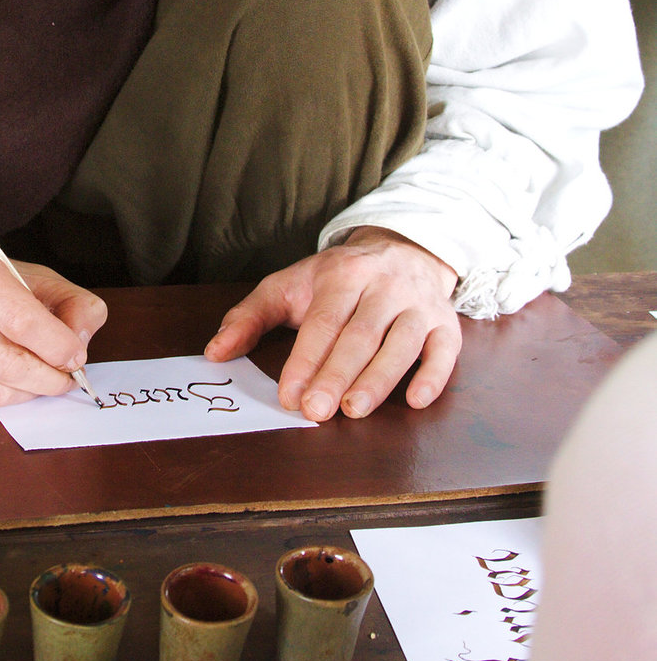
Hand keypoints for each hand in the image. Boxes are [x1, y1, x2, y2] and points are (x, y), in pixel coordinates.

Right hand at [0, 241, 107, 404]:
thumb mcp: (21, 272)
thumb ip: (67, 300)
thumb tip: (82, 339)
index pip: (21, 320)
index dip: (58, 347)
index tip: (77, 357)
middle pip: (8, 363)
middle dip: (49, 379)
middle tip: (65, 378)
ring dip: (26, 392)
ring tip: (38, 379)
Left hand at [204, 227, 460, 419]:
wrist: (403, 248)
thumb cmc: (338, 278)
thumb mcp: (290, 284)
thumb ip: (250, 317)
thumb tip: (215, 353)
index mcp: (343, 275)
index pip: (322, 321)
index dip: (306, 360)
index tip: (289, 396)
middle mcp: (383, 287)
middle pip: (360, 335)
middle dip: (337, 375)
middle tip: (316, 412)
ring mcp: (418, 305)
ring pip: (401, 344)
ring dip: (379, 379)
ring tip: (354, 410)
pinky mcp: (445, 324)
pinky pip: (444, 351)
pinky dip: (433, 376)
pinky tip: (415, 400)